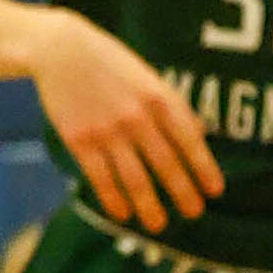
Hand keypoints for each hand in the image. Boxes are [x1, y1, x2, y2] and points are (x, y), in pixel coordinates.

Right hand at [30, 7, 220, 231]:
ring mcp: (106, 129)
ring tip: (158, 224)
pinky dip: (114, 199)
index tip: (214, 191)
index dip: (204, 168)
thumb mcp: (145, 75)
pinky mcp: (79, 139)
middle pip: (166, 165)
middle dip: (183, 194)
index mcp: (156, 97)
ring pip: (135, 179)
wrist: (58, 47)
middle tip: (193, 212)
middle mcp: (135, 116)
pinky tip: (122, 213)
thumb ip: (171, 104)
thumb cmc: (108, 62)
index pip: (189, 140)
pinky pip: (101, 178)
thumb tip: (200, 134)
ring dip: (150, 207)